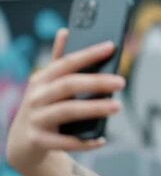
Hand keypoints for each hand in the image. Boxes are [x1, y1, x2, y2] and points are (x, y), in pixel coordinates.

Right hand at [6, 28, 124, 170]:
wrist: (24, 144)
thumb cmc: (44, 108)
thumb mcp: (47, 85)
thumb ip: (59, 61)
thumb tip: (65, 30)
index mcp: (41, 79)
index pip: (67, 62)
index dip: (89, 54)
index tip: (111, 46)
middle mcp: (36, 97)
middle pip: (69, 85)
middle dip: (96, 82)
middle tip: (121, 82)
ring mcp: (36, 119)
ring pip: (67, 111)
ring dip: (94, 108)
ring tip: (117, 106)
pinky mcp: (39, 141)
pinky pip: (65, 142)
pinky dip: (85, 142)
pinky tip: (102, 140)